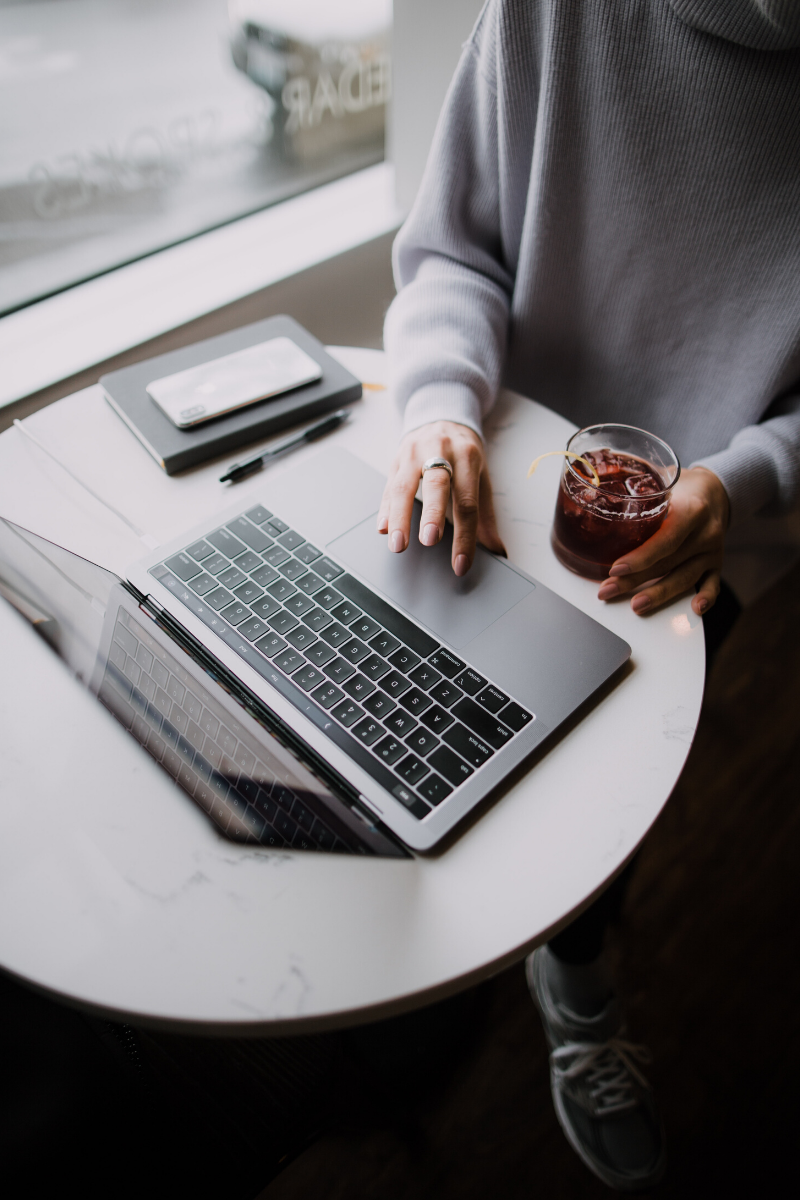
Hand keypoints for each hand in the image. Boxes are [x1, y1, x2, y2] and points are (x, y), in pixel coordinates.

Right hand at [377, 421, 505, 574]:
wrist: (441, 415)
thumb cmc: (463, 451)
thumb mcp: (481, 476)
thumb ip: (485, 515)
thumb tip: (497, 551)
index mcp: (467, 458)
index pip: (467, 502)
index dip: (465, 536)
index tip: (461, 564)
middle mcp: (440, 452)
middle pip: (436, 484)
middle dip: (432, 514)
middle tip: (429, 541)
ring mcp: (414, 453)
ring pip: (404, 485)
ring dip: (400, 516)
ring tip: (397, 543)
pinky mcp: (396, 458)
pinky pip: (388, 485)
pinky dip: (384, 508)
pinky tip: (383, 527)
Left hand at [597, 467, 729, 615]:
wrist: (716, 490)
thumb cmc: (680, 487)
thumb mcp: (662, 480)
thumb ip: (635, 488)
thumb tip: (590, 481)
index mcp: (692, 509)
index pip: (666, 539)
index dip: (641, 557)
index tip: (616, 568)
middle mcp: (705, 532)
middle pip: (668, 562)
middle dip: (635, 580)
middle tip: (608, 590)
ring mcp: (712, 550)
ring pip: (685, 577)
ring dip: (659, 594)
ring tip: (636, 605)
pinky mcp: (716, 563)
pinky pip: (713, 583)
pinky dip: (706, 597)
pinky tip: (694, 609)